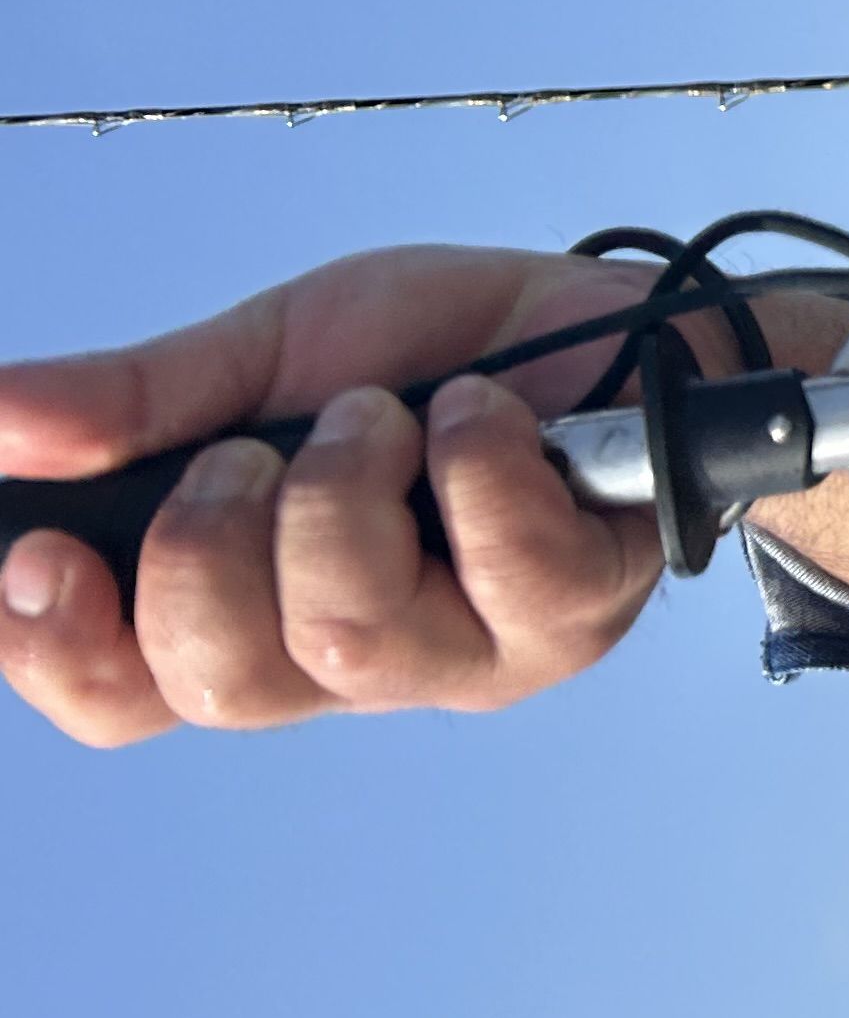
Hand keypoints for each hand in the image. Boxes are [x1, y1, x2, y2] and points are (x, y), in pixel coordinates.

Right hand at [0, 247, 681, 747]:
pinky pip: (503, 565)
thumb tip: (0, 421)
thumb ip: (142, 401)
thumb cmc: (446, 357)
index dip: (62, 652)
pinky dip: (472, 460)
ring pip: (351, 637)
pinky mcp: (578, 609)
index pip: (126, 694)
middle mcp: (361, 661)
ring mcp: (476, 650)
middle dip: (205, 547)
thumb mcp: (273, 353)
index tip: (41, 558)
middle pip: (224, 685)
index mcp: (260, 612)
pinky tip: (482, 414)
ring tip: (380, 415)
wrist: (618, 323)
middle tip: (247, 453)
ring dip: (341, 493)